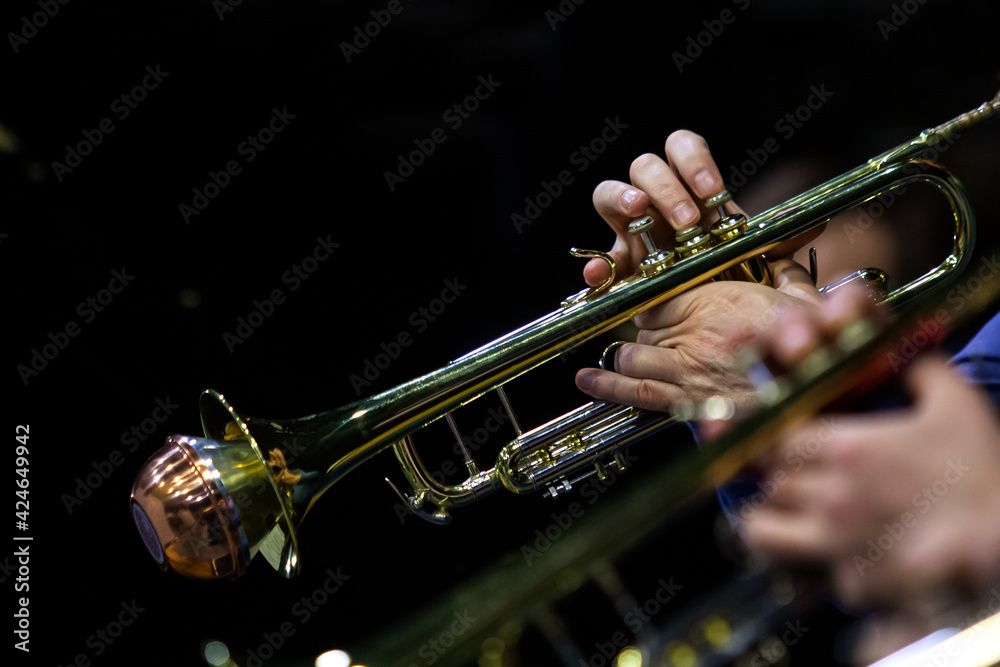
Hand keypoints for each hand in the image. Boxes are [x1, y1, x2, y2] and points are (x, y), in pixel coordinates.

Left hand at [575, 259, 823, 411]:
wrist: (820, 400)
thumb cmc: (817, 353)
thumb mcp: (806, 304)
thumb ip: (789, 279)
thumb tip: (785, 261)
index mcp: (720, 302)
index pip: (661, 294)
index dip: (654, 298)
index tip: (652, 299)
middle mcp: (696, 334)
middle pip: (646, 326)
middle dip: (644, 332)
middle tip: (647, 337)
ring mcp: (687, 370)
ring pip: (634, 355)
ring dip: (620, 358)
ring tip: (596, 364)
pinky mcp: (686, 401)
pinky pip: (639, 391)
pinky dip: (610, 386)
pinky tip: (588, 381)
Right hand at [583, 130, 820, 287]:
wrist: (701, 323)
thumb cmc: (725, 280)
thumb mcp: (755, 260)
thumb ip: (778, 241)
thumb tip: (820, 222)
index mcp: (689, 192)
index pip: (680, 148)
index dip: (692, 160)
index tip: (713, 191)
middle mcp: (654, 204)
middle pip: (644, 166)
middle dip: (665, 188)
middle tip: (687, 222)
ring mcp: (628, 234)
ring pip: (609, 194)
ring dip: (624, 199)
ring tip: (640, 217)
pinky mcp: (615, 268)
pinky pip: (596, 258)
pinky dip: (595, 262)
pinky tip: (602, 272)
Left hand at [734, 288, 999, 656]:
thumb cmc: (984, 478)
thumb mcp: (957, 407)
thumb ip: (919, 370)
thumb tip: (900, 346)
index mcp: (848, 449)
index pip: (772, 435)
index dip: (755, 431)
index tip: (737, 429)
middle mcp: (831, 496)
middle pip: (765, 479)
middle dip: (766, 472)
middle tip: (770, 468)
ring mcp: (836, 542)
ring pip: (763, 527)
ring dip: (765, 515)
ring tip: (775, 510)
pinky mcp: (848, 581)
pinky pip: (802, 568)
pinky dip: (802, 558)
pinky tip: (813, 549)